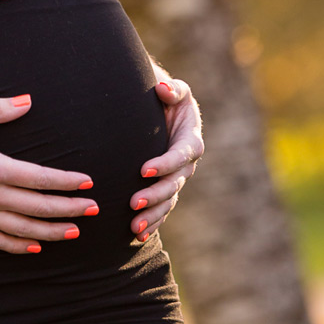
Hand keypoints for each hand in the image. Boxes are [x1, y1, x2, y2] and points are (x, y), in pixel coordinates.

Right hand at [0, 95, 99, 254]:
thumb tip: (27, 101)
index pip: (39, 177)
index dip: (66, 182)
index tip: (87, 183)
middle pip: (38, 207)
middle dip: (69, 209)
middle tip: (93, 210)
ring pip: (23, 229)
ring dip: (52, 231)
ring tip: (74, 232)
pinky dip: (19, 246)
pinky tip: (35, 247)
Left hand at [129, 77, 202, 241]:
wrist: (163, 113)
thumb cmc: (168, 99)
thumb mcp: (174, 91)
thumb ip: (172, 90)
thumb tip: (163, 89)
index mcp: (191, 141)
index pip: (180, 155)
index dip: (164, 164)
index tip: (143, 170)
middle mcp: (186, 165)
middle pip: (173, 184)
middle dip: (154, 195)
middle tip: (133, 203)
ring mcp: (177, 179)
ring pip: (167, 201)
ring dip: (152, 215)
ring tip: (133, 226)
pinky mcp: (166, 188)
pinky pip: (162, 209)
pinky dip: (152, 222)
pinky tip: (138, 234)